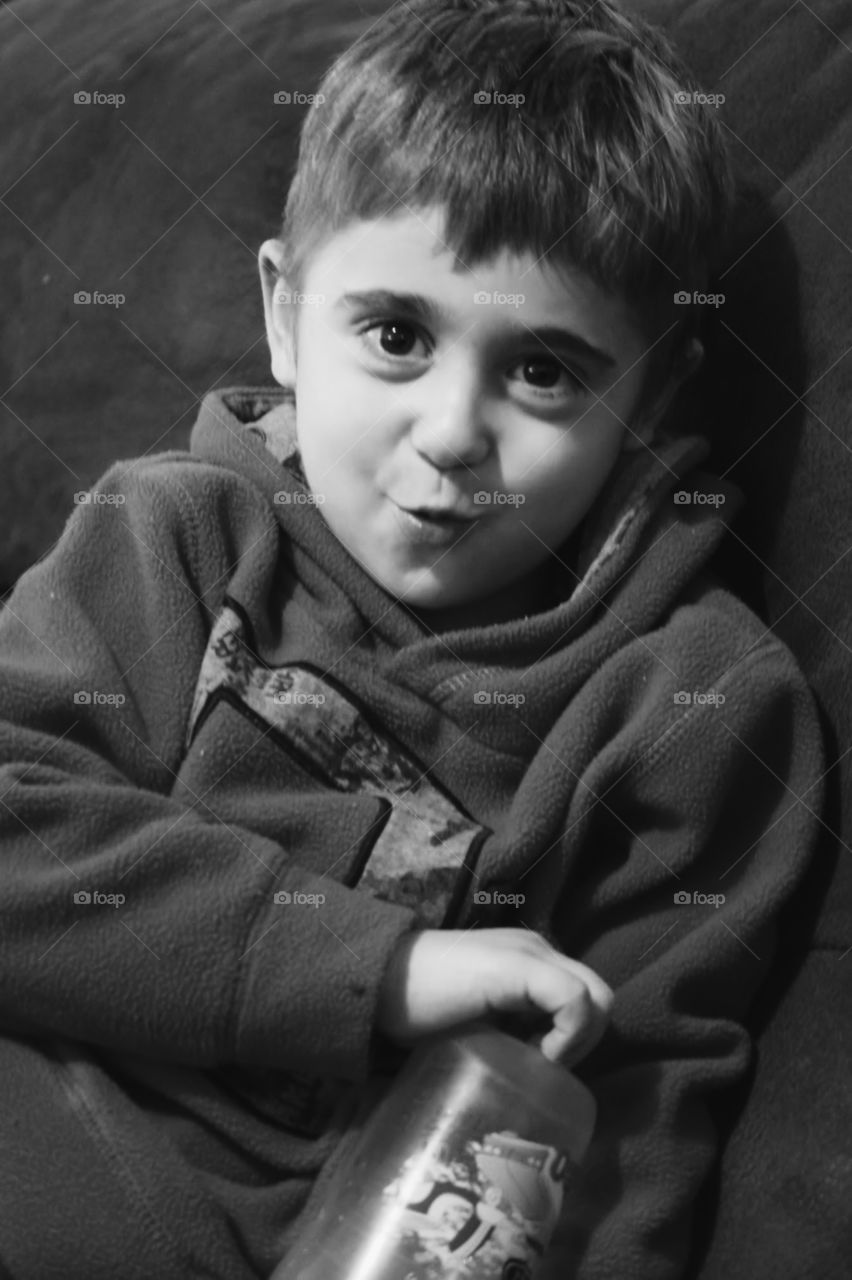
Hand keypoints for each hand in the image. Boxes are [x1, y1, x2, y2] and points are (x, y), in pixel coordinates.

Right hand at [376, 927, 612, 1066]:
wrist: (377, 982)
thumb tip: (538, 1074)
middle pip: (601, 997)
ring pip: (598, 998)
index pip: (584, 1000)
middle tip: (540, 1064)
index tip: (537, 1064)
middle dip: (583, 1041)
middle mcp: (537, 949)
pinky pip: (576, 1000)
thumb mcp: (479, 1022)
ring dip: (577, 1039)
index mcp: (529, 960)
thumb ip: (510, 1028)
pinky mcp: (521, 965)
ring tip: (534, 1059)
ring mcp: (531, 953)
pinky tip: (537, 1054)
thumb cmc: (417, 1010)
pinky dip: (568, 1034)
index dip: (574, 1039)